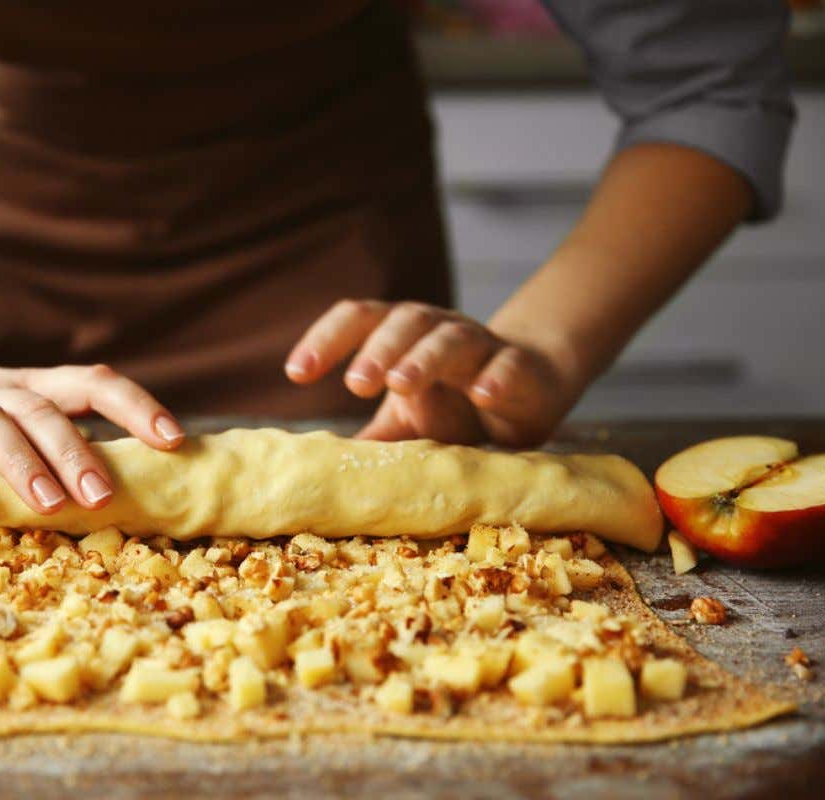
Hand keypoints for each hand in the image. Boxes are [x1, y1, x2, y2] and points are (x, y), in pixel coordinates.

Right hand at [0, 365, 184, 511]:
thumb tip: (147, 495)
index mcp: (38, 388)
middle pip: (42, 410)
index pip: (93, 383)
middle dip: (76, 453)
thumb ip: (68, 454)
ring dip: (23, 464)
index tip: (174, 440)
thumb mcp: (25, 434)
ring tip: (50, 505)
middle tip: (103, 497)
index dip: (136, 406)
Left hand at [284, 300, 579, 446]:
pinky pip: (509, 366)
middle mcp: (437, 329)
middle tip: (355, 383)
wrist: (528, 388)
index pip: (359, 320)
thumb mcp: (406, 424)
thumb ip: (372, 440)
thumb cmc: (454, 404)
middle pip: (405, 322)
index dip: (325, 340)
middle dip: (378, 349)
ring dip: (424, 358)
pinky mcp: (520, 368)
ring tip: (400, 384)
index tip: (296, 373)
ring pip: (451, 339)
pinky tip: (482, 394)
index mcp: (401, 335)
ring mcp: (481, 345)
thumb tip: (320, 475)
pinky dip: (496, 377)